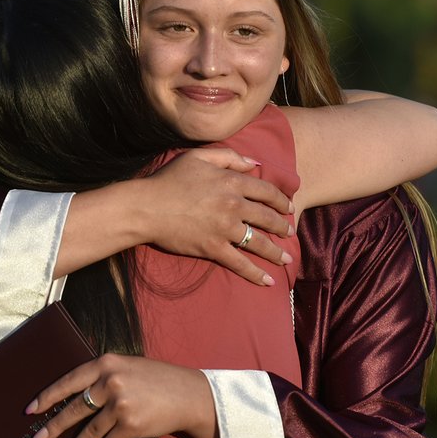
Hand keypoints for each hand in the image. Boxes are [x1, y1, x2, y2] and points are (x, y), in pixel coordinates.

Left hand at [27, 353, 217, 437]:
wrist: (190, 395)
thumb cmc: (158, 379)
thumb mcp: (128, 366)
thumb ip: (104, 375)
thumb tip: (74, 395)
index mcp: (107, 363)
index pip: (69, 381)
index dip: (48, 397)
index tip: (32, 410)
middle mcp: (111, 382)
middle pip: (74, 409)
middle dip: (53, 427)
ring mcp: (121, 405)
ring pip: (87, 433)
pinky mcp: (131, 426)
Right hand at [139, 148, 293, 285]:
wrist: (146, 207)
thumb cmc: (169, 179)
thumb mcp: (199, 157)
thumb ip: (229, 157)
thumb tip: (254, 163)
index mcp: (231, 182)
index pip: (266, 191)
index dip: (281, 200)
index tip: (289, 207)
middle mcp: (233, 205)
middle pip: (267, 217)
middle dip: (282, 226)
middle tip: (290, 232)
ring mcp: (225, 228)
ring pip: (259, 242)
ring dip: (276, 252)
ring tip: (287, 258)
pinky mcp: (213, 248)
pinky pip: (240, 263)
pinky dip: (256, 274)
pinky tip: (269, 281)